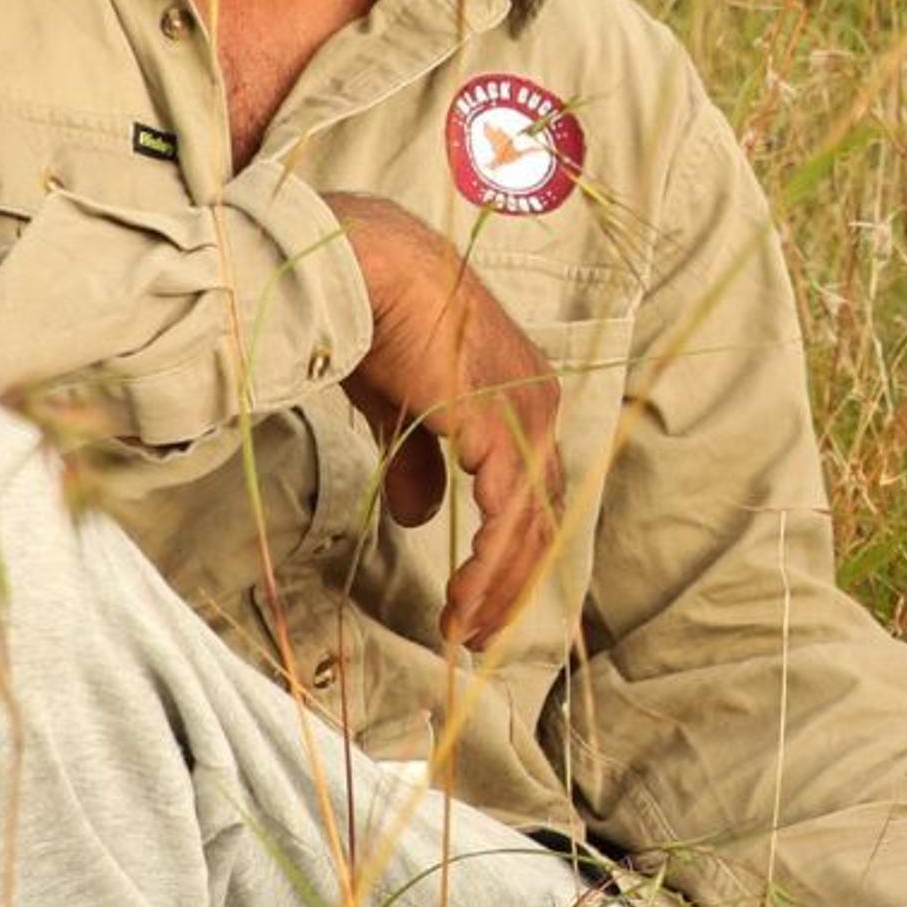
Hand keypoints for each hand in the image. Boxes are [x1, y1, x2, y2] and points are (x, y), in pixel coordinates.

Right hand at [322, 191, 565, 647]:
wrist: (366, 274)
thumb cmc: (379, 323)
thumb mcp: (402, 407)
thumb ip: (419, 461)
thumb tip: (417, 518)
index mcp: (522, 396)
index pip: (530, 487)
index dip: (508, 548)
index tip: (477, 598)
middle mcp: (538, 407)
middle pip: (540, 514)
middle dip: (509, 581)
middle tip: (475, 633)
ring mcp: (527, 417)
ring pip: (529, 525)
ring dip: (498, 585)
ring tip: (464, 630)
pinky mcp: (501, 430)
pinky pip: (507, 517)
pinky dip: (489, 566)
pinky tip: (465, 600)